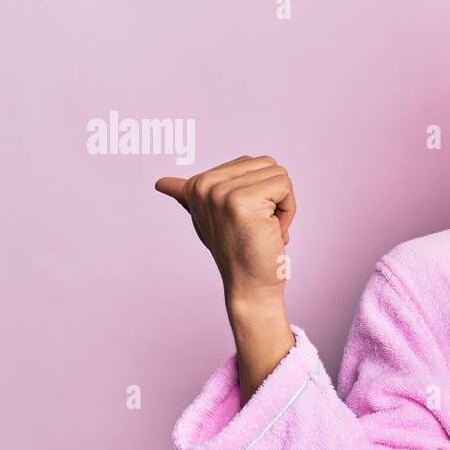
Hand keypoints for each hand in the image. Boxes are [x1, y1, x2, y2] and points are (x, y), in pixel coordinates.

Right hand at [154, 155, 295, 309]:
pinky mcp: (241, 201)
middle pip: (268, 164)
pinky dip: (288, 211)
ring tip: (264, 229)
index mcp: (197, 184)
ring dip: (282, 205)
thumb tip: (160, 183)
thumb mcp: (210, 218)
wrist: (249, 286)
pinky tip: (271, 232)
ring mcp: (220, 192)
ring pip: (278, 174)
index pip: (251, 162)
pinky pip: (284, 186)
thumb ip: (190, 197)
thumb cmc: (237, 252)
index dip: (261, 192)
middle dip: (275, 196)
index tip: (245, 221)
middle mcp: (204, 184)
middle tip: (259, 227)